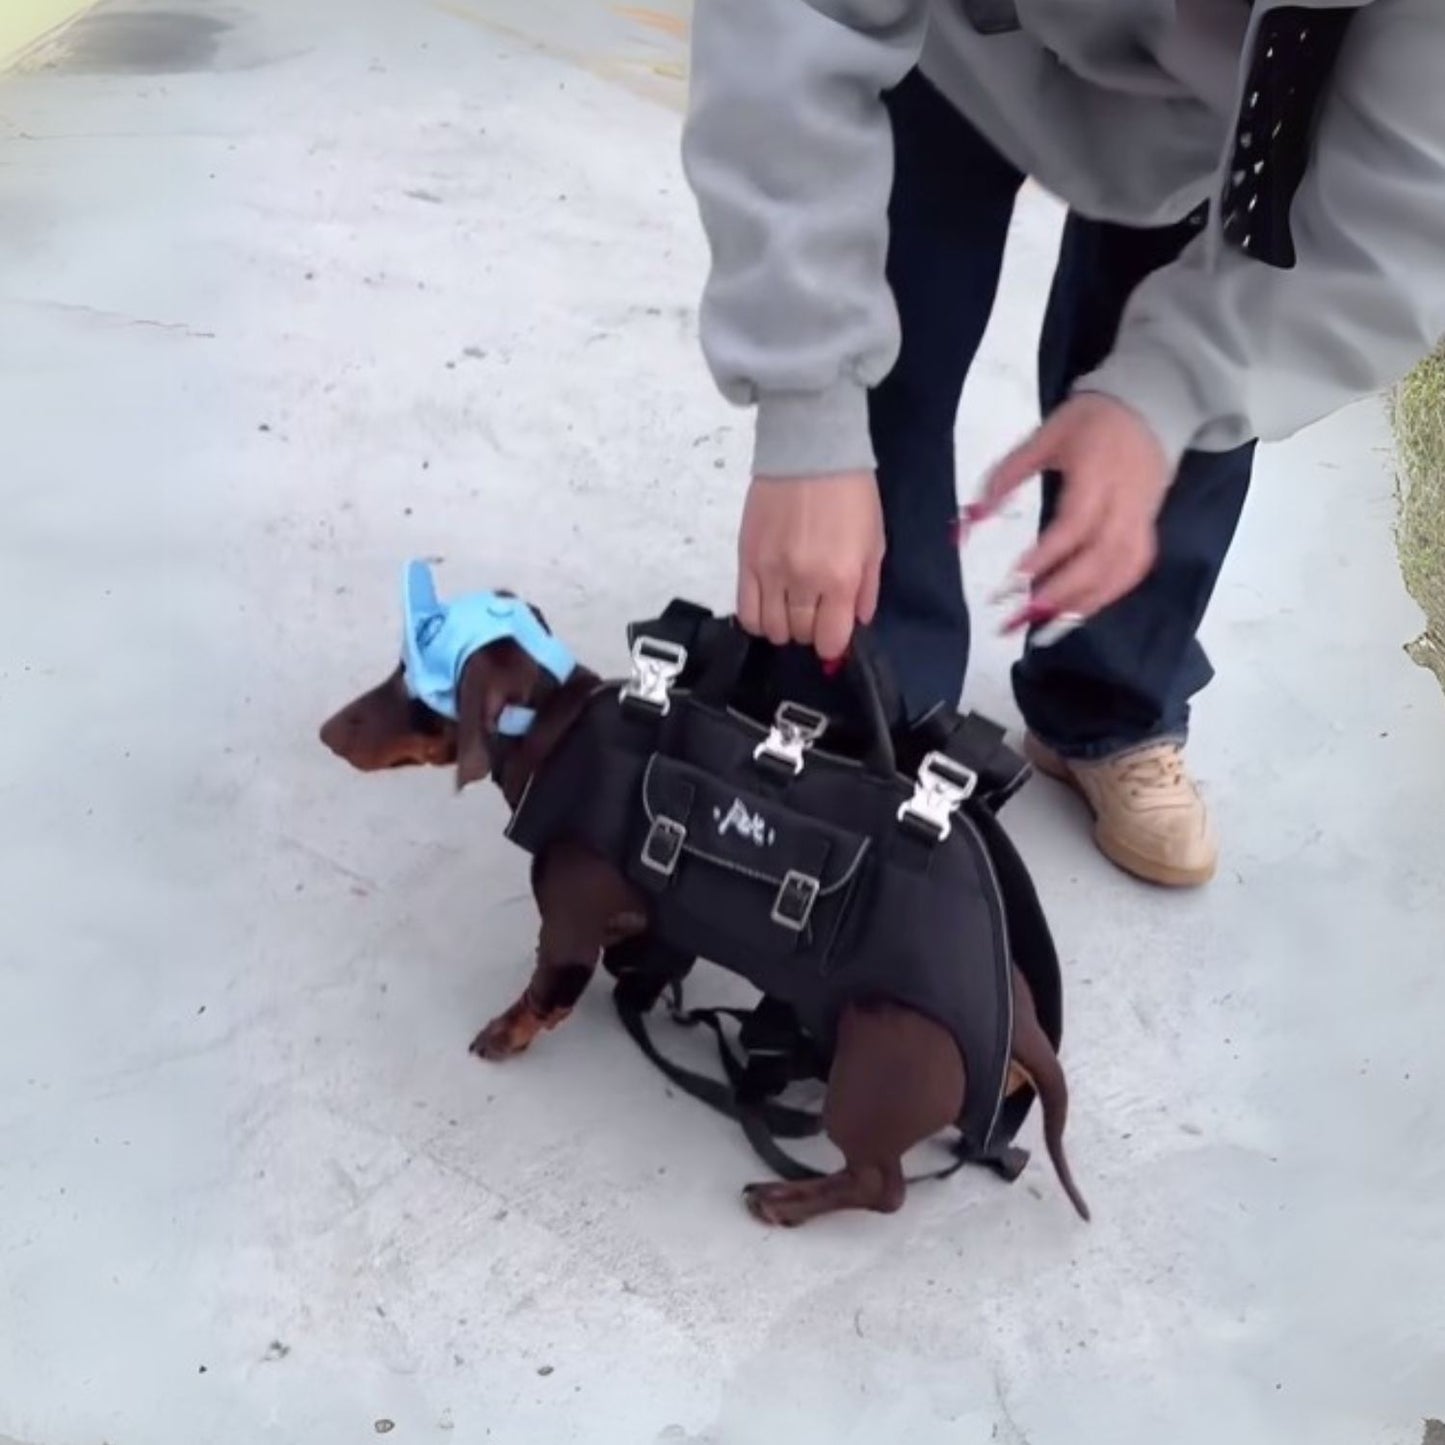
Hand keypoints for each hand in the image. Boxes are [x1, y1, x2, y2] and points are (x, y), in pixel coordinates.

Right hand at [737, 471, 884, 659]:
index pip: (830, 639)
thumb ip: (867, 587)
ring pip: (770, 629)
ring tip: (790, 608)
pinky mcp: (746, 560)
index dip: (833, 643)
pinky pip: (745, 610)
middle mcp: (803, 581)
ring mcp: (770, 572)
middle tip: (814, 611)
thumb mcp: (874, 541)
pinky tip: (768, 606)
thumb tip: (857, 621)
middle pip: (799, 634)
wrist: (809, 450)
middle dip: (809, 630)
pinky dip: (757, 618)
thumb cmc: (850, 493)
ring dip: (783, 626)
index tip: (833, 632)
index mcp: (840, 578)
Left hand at [976, 394, 1169, 629]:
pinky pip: (1134, 569)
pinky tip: (1077, 611)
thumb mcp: (1046, 435)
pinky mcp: (1149, 528)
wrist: (1150, 407)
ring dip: (1086, 601)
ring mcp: (1143, 517)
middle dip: (1064, 590)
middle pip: (1103, 556)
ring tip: (1047, 625)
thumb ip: (1010, 473)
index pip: (1077, 522)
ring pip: (1123, 569)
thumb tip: (976, 515)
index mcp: (1099, 471)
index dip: (1049, 553)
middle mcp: (1127, 500)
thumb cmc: (1090, 421)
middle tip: (1025, 615)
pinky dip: (1107, 595)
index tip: (1017, 578)